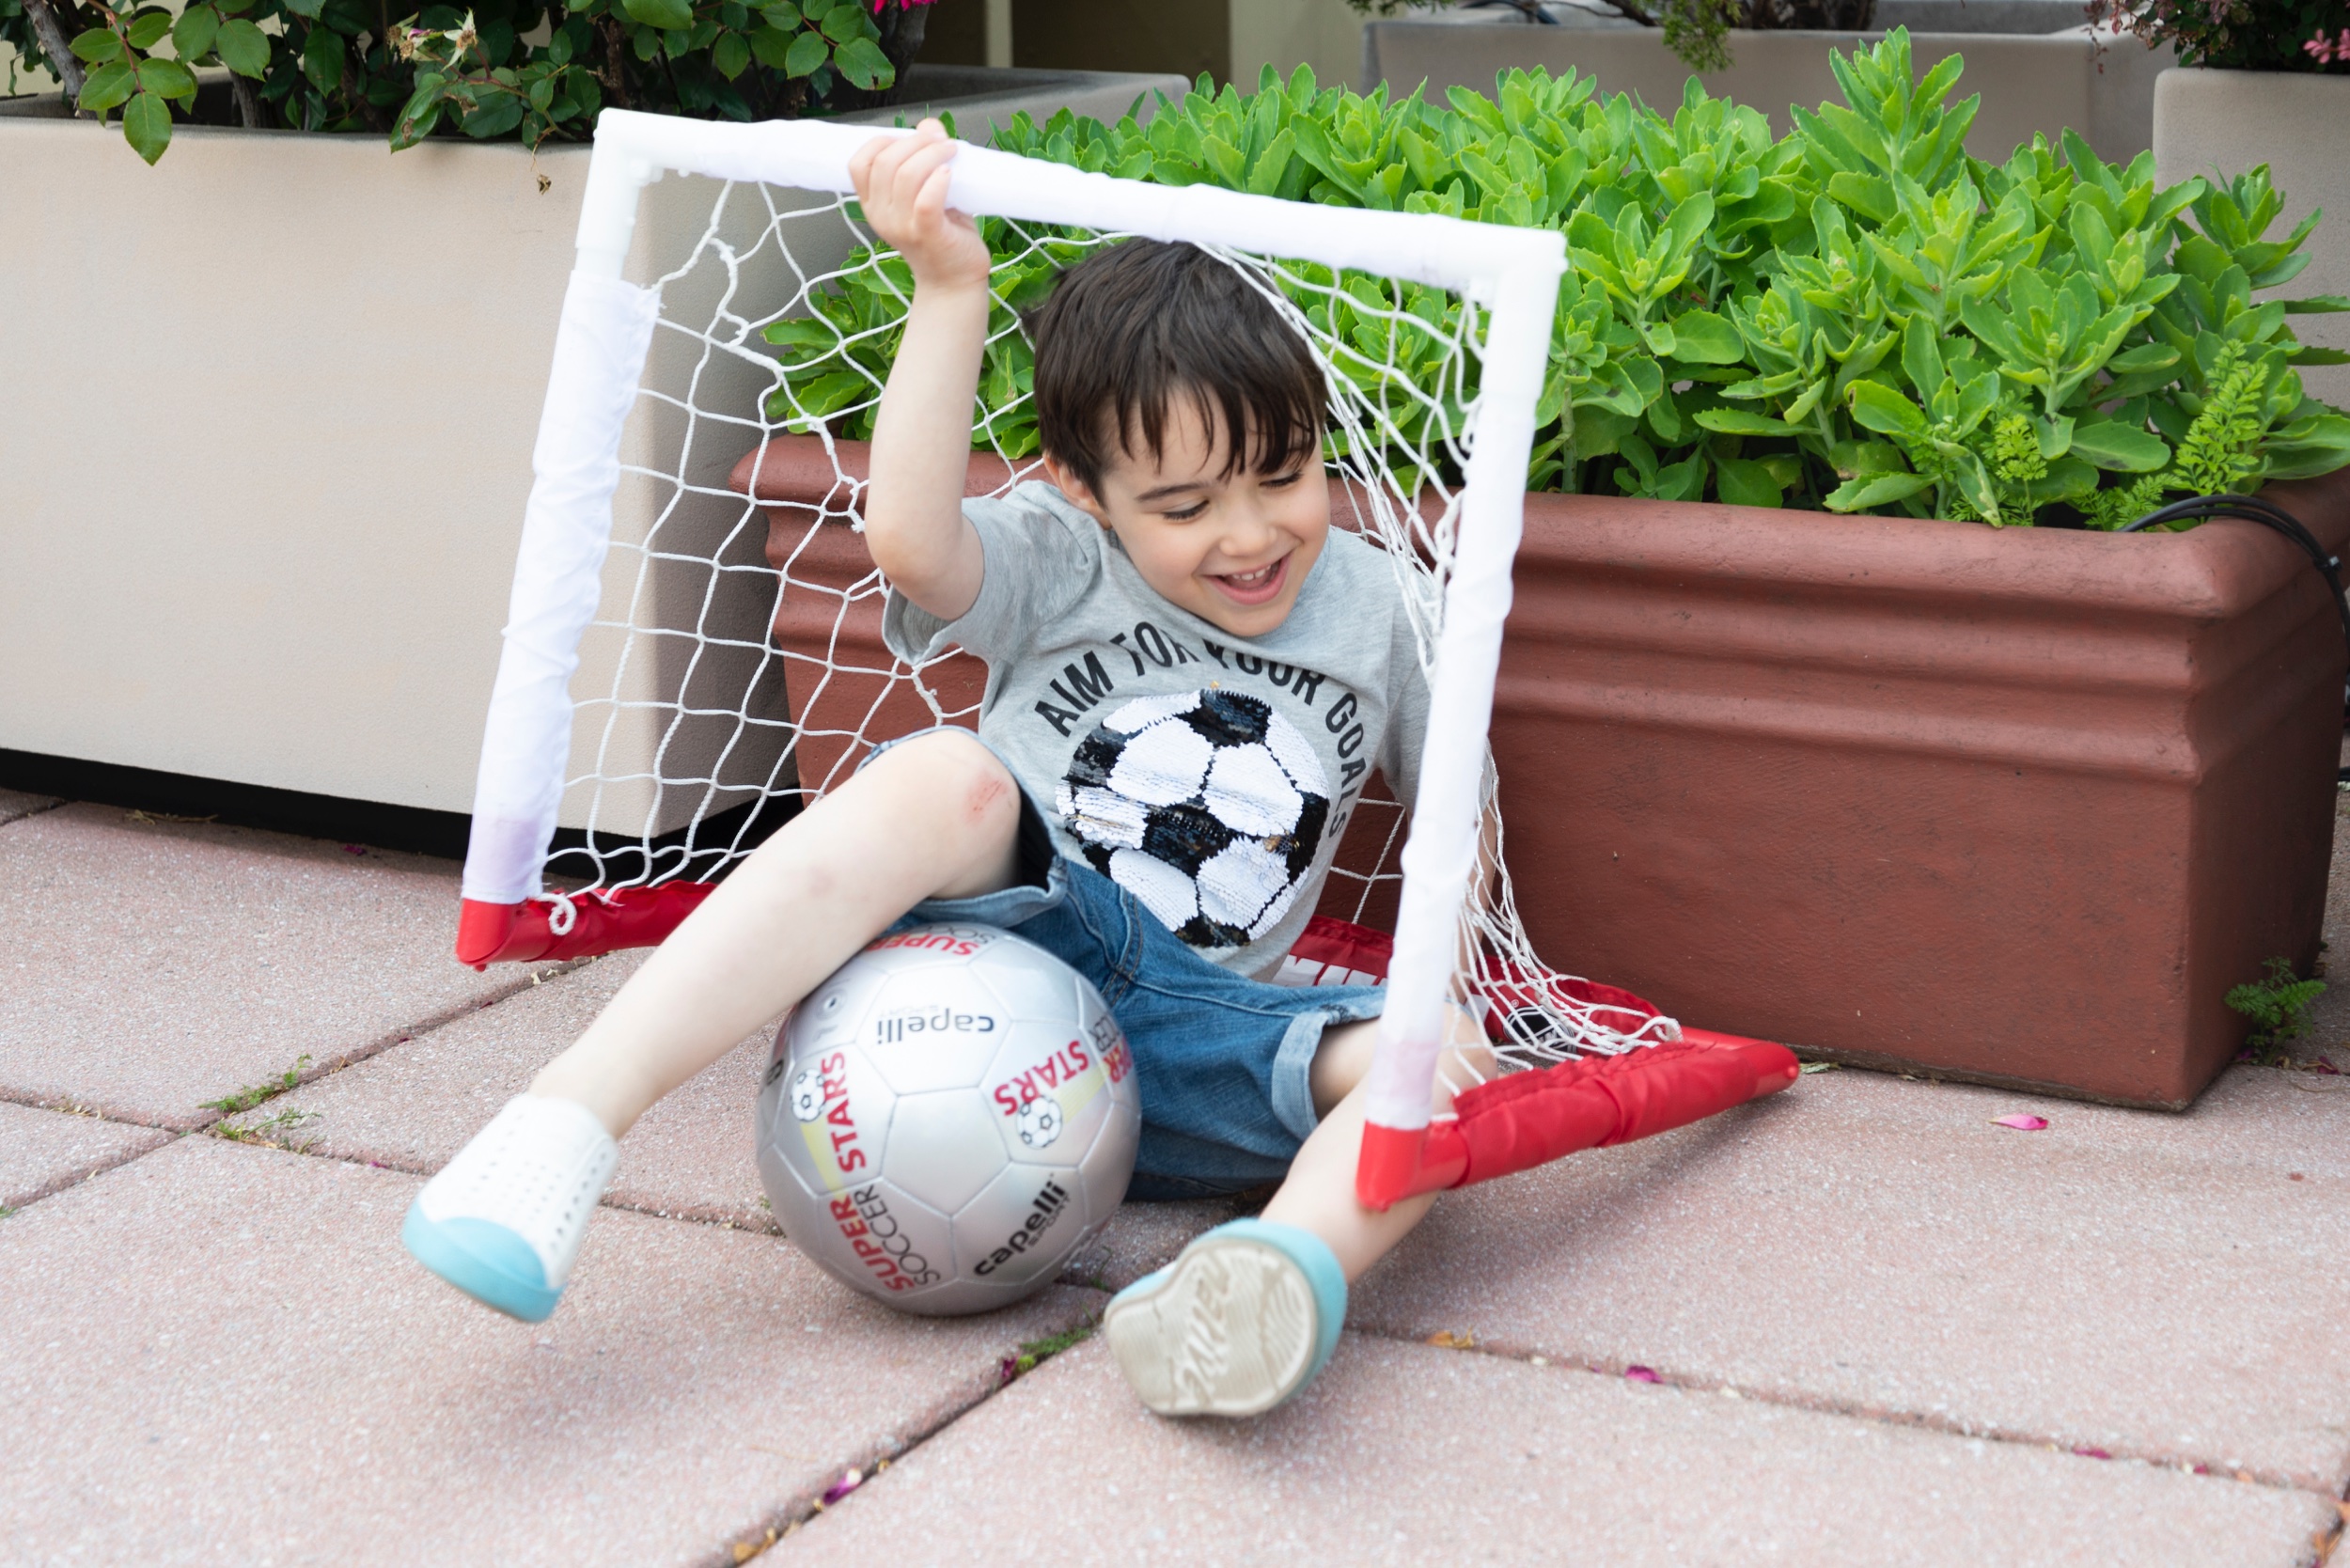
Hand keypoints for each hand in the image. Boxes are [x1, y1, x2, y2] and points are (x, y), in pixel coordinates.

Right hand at [849, 120, 991, 295]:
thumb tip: (930, 125)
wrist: (953, 280)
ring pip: (906, 175)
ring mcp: (902, 227)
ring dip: (932, 154)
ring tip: (951, 151)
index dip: (883, 141)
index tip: (910, 138)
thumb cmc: (942, 235)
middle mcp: (881, 215)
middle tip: (941, 142)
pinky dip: (938, 180)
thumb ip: (923, 159)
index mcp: (873, 204)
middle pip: (885, 162)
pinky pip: (925, 200)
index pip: (859, 163)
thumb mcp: (926, 193)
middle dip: (915, 142)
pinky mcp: (927, 234)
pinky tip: (949, 174)